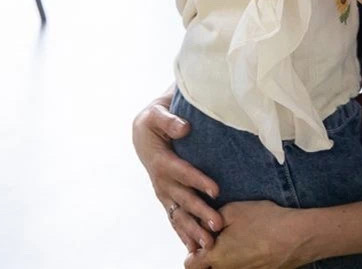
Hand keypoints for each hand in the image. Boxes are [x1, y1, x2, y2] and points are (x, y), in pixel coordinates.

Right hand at [132, 93, 223, 251]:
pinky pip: (175, 218)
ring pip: (179, 214)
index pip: (182, 172)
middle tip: (218, 225)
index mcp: (161, 160)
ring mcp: (163, 191)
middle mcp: (161, 180)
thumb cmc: (154, 119)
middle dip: (200, 212)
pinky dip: (183, 233)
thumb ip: (169, 120)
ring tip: (209, 244)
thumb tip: (184, 127)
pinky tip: (194, 247)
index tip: (216, 190)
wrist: (143, 131)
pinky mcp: (167, 197)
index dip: (198, 180)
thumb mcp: (157, 113)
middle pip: (183, 198)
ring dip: (193, 230)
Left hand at [184, 201, 309, 268]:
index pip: (190, 264)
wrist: (296, 238)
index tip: (202, 241)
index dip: (193, 252)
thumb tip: (203, 225)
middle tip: (219, 241)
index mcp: (214, 256)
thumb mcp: (234, 210)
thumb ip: (211, 219)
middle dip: (208, 258)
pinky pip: (242, 268)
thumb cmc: (264, 222)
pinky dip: (243, 260)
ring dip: (226, 259)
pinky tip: (253, 246)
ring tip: (238, 241)